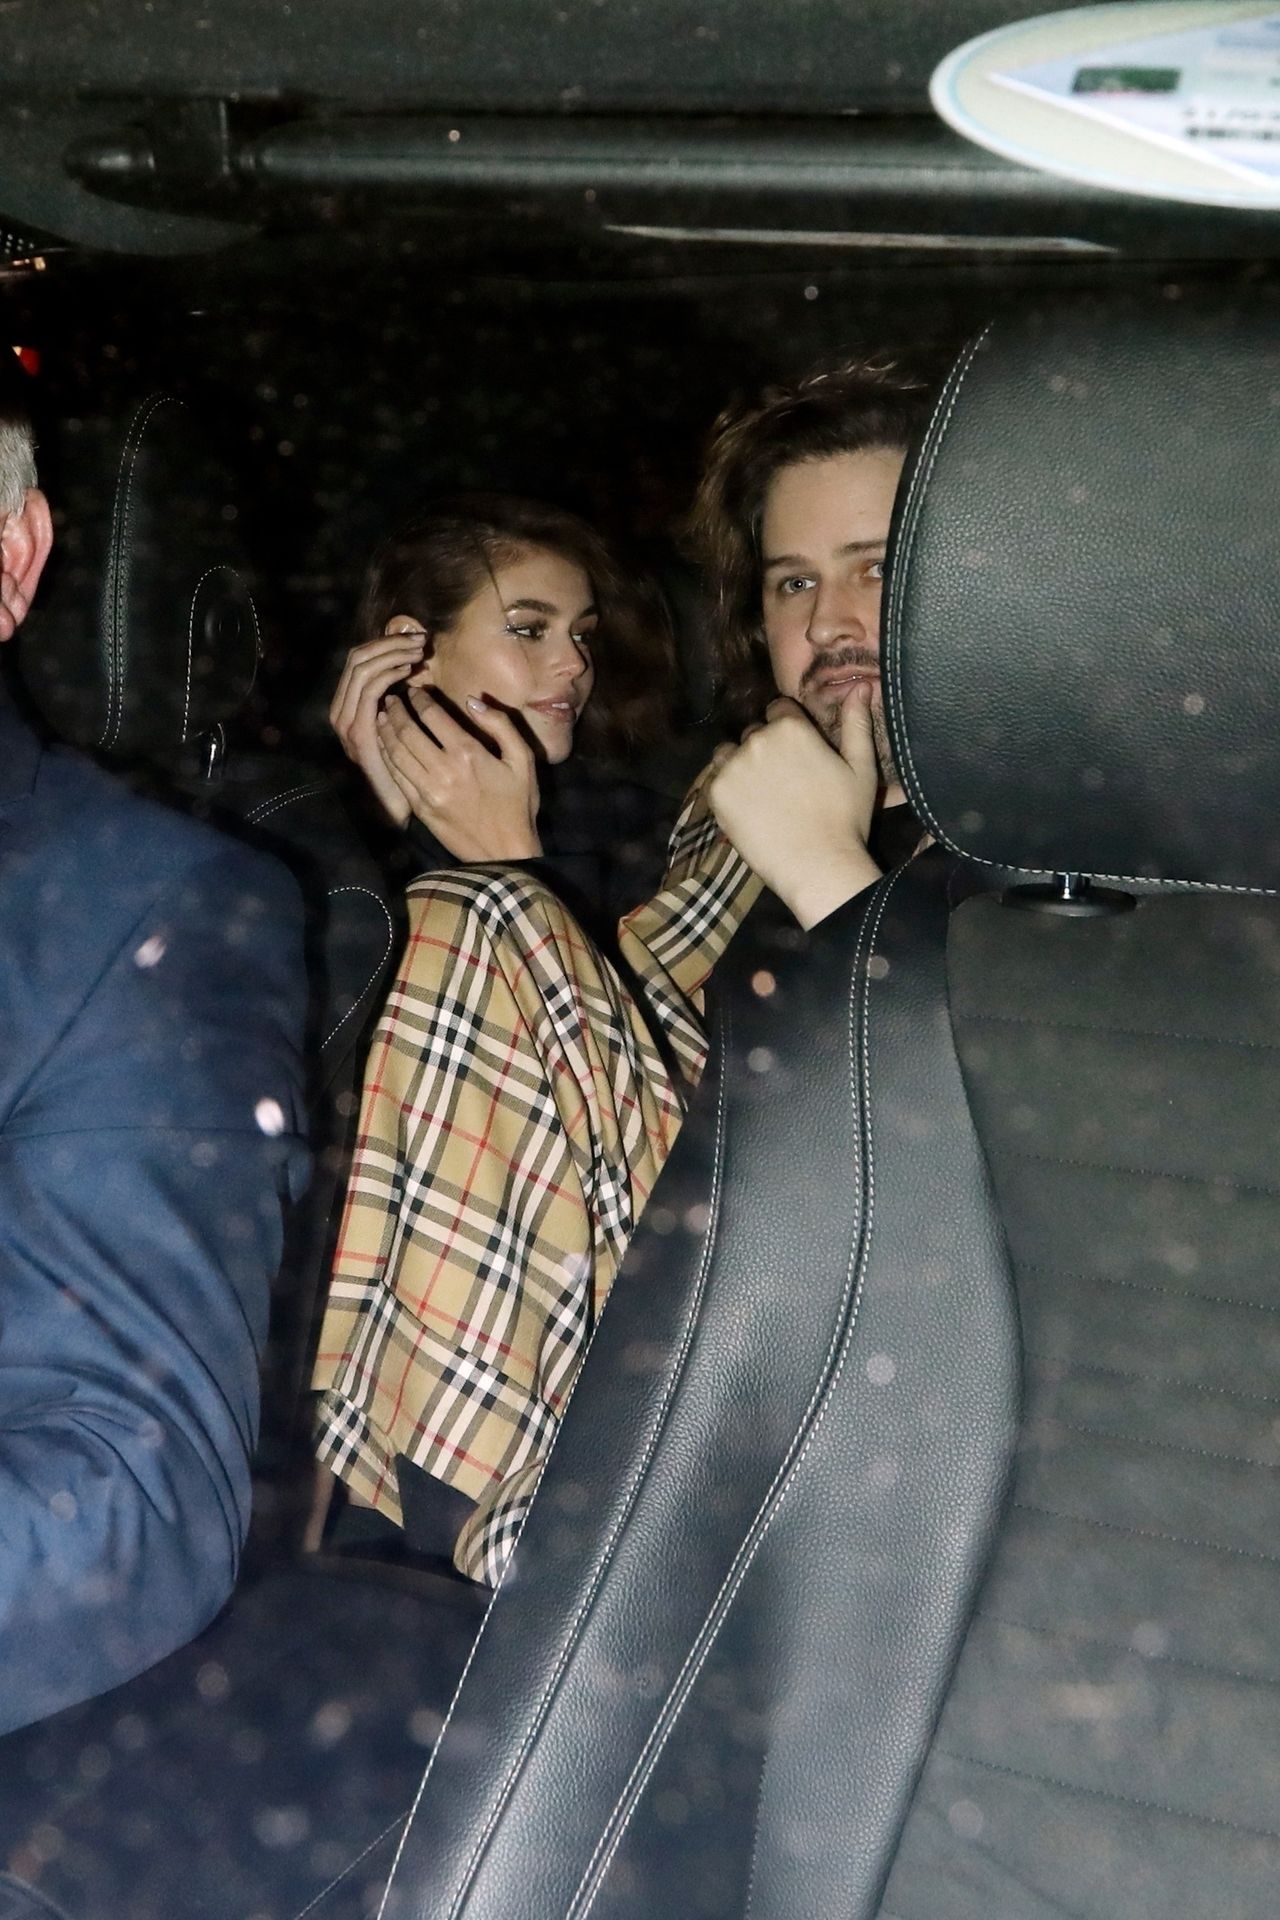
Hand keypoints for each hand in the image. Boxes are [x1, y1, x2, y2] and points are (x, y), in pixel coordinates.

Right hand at [329, 633, 428, 825]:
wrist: (397, 805)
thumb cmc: (406, 766)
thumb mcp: (399, 725)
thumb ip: (397, 698)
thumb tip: (410, 660)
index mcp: (347, 707)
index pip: (358, 660)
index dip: (385, 643)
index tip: (414, 638)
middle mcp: (339, 712)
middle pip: (357, 657)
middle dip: (390, 643)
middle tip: (419, 639)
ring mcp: (345, 722)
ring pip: (362, 668)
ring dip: (392, 654)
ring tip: (418, 652)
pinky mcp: (358, 731)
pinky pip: (370, 689)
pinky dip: (390, 673)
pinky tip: (410, 670)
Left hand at [376, 689, 542, 861]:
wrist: (506, 852)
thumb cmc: (518, 805)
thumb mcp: (523, 760)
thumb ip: (501, 725)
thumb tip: (474, 701)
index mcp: (468, 753)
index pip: (432, 716)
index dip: (419, 699)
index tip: (414, 691)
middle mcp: (443, 769)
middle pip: (407, 731)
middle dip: (395, 711)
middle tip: (390, 699)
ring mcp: (428, 791)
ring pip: (396, 752)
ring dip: (385, 731)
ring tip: (382, 717)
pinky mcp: (420, 808)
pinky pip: (396, 776)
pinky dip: (386, 757)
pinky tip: (384, 746)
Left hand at [708, 693, 880, 928]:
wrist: (818, 866)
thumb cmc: (846, 818)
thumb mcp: (861, 767)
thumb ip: (856, 723)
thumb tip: (860, 685)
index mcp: (791, 727)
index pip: (778, 708)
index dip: (789, 730)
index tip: (797, 755)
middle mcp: (757, 738)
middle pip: (754, 733)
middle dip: (765, 749)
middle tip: (782, 782)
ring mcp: (733, 765)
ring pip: (729, 754)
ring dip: (741, 765)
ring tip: (761, 795)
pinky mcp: (716, 793)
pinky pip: (716, 780)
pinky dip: (729, 790)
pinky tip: (749, 810)